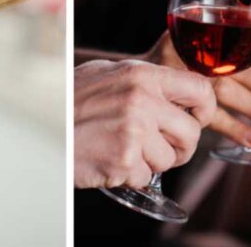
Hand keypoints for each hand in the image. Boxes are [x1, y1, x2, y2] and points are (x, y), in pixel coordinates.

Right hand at [74, 59, 215, 189]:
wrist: (44, 123)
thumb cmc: (72, 99)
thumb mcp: (109, 74)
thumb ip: (144, 80)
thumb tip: (178, 89)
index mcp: (142, 75)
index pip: (199, 88)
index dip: (206, 109)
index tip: (198, 118)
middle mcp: (142, 99)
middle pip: (191, 132)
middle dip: (180, 146)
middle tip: (159, 146)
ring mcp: (134, 130)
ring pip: (170, 160)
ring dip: (152, 162)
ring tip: (125, 148)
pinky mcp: (123, 159)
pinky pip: (146, 177)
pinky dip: (131, 175)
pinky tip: (111, 159)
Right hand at [146, 31, 250, 146]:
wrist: (131, 78)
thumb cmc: (174, 57)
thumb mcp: (194, 32)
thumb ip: (226, 27)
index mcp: (195, 25)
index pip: (238, 37)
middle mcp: (186, 46)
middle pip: (234, 64)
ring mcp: (177, 73)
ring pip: (224, 88)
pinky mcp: (172, 102)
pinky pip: (207, 116)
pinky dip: (233, 128)